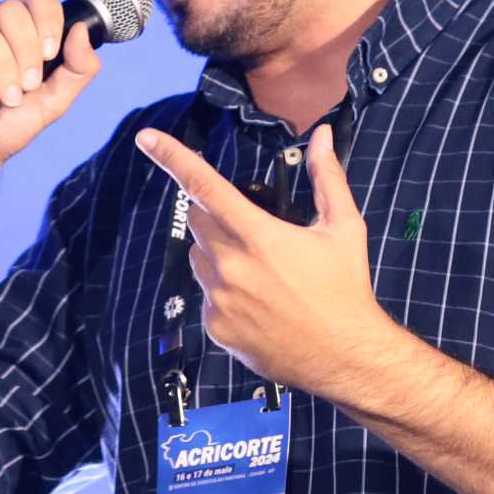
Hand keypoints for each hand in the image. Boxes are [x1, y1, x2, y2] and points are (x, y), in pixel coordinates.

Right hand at [0, 0, 100, 197]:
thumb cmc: (10, 126)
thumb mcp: (55, 101)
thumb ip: (78, 68)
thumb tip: (81, 31)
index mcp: (16, 28)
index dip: (47, 19)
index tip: (49, 55)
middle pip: (9, 9)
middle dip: (25, 51)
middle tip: (27, 86)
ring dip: (2, 68)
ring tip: (5, 99)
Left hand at [133, 123, 396, 398]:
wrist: (345, 357)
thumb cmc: (345, 289)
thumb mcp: (343, 228)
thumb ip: (326, 177)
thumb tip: (320, 135)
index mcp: (258, 237)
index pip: (206, 187)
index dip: (173, 158)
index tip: (147, 138)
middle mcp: (231, 267)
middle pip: (200, 221)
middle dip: (218, 215)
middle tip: (254, 229)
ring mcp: (219, 301)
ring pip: (200, 258)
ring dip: (220, 253)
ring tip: (262, 271)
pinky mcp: (216, 328)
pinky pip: (206, 296)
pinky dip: (224, 291)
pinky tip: (259, 301)